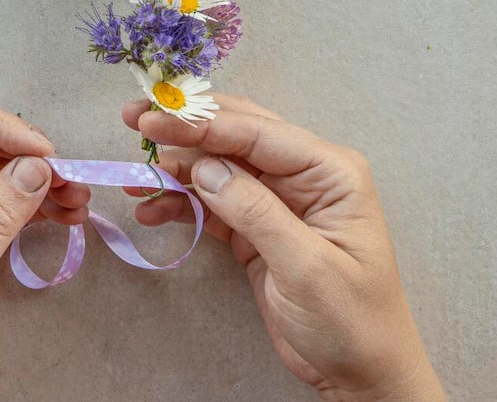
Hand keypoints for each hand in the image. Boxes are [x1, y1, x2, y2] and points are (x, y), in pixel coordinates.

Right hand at [123, 95, 445, 401]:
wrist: (362, 375)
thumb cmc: (352, 322)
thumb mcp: (307, 268)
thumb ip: (257, 212)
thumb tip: (205, 168)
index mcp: (329, 172)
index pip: (257, 132)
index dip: (201, 122)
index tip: (153, 121)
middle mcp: (303, 176)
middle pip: (234, 136)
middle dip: (183, 128)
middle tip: (134, 120)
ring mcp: (278, 201)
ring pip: (217, 168)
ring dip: (175, 171)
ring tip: (134, 179)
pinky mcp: (256, 228)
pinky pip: (212, 203)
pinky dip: (181, 203)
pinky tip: (152, 210)